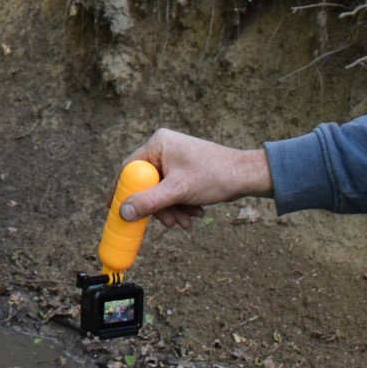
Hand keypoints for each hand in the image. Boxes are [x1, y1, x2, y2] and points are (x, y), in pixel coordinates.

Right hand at [118, 128, 272, 229]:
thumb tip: (123, 212)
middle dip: (158, 207)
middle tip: (167, 223)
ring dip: (171, 209)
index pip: (129, 169)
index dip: (124, 191)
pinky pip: (172, 190)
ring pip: (160, 190)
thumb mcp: (178, 191)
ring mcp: (174, 159)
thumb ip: (149, 202)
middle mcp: (163, 148)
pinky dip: (180, 204)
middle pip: (146, 183)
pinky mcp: (183, 169)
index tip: (118, 210)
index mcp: (157, 144)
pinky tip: (194, 213)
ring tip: (186, 222)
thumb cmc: (216, 176)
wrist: (248, 176)